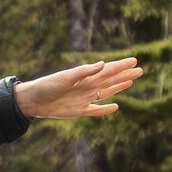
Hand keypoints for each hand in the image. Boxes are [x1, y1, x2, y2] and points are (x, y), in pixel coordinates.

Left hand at [14, 57, 142, 119]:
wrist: (32, 101)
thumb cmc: (47, 86)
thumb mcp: (65, 77)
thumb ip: (84, 72)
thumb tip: (103, 64)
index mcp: (85, 77)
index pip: (107, 70)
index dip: (121, 66)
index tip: (134, 60)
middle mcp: (86, 87)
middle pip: (110, 80)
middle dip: (124, 75)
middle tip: (140, 70)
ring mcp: (84, 99)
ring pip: (106, 93)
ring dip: (118, 88)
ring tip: (131, 81)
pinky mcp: (79, 111)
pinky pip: (96, 110)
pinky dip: (105, 109)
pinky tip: (116, 106)